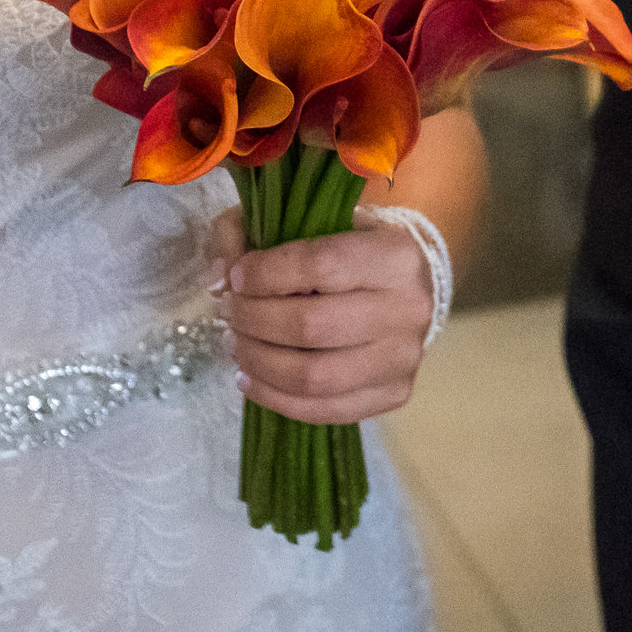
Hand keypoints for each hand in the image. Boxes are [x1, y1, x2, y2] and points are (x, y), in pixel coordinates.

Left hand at [208, 205, 435, 424]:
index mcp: (394, 256)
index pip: (320, 266)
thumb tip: (219, 277)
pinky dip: (275, 399)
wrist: (412, 289)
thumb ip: (253, 233)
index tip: (237, 277)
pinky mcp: (395, 393)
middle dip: (254, 321)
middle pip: (311, 326)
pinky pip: (324, 410)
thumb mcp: (310, 221)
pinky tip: (251, 379)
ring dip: (259, 363)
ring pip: (314, 375)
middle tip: (231, 314)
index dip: (266, 274)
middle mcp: (407, 308)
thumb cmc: (355, 250)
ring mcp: (404, 358)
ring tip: (237, 346)